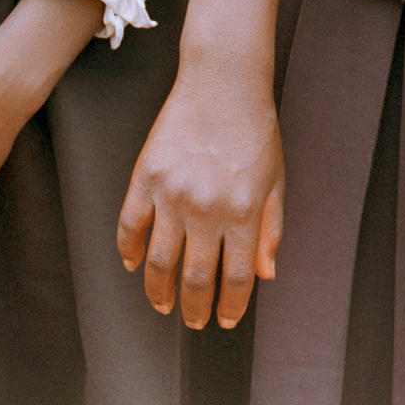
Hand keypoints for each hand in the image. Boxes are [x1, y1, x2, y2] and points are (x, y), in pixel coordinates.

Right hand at [117, 61, 282, 329]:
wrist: (222, 83)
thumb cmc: (254, 131)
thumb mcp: (275, 182)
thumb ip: (271, 230)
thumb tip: (265, 274)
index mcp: (243, 213)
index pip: (235, 278)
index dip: (230, 306)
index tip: (224, 319)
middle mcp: (206, 209)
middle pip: (195, 277)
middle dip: (194, 308)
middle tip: (192, 321)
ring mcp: (172, 193)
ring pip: (159, 259)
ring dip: (158, 290)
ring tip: (160, 304)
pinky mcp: (146, 176)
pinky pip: (130, 223)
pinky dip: (129, 249)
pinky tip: (133, 263)